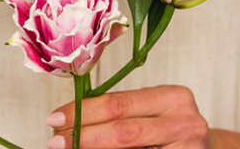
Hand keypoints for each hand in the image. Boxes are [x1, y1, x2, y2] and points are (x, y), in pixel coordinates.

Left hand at [46, 85, 209, 148]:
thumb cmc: (169, 129)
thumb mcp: (151, 111)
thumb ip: (118, 113)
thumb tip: (66, 122)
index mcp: (173, 97)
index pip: (118, 104)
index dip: (82, 112)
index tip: (54, 118)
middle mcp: (185, 122)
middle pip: (123, 131)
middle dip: (83, 136)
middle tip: (55, 142)